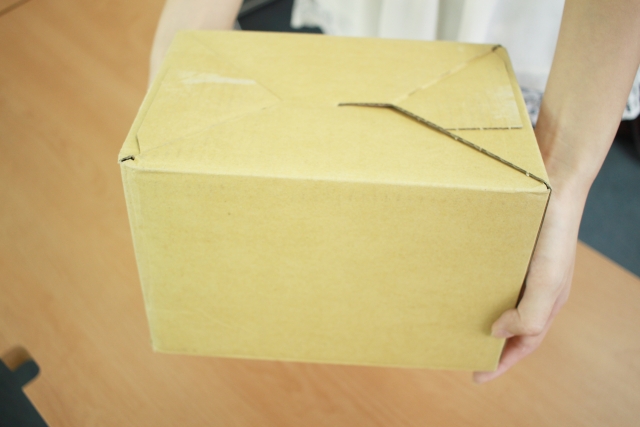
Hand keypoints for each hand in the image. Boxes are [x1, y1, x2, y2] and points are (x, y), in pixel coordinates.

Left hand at [473, 186, 584, 382]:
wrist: (552, 184)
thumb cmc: (554, 235)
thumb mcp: (549, 283)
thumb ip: (528, 316)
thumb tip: (496, 332)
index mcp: (547, 302)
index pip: (524, 343)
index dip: (503, 363)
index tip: (477, 377)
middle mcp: (532, 289)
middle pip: (508, 326)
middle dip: (488, 342)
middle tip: (459, 349)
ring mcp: (517, 270)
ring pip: (495, 301)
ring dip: (476, 313)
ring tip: (450, 322)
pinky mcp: (503, 250)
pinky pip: (486, 276)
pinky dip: (472, 286)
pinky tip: (454, 284)